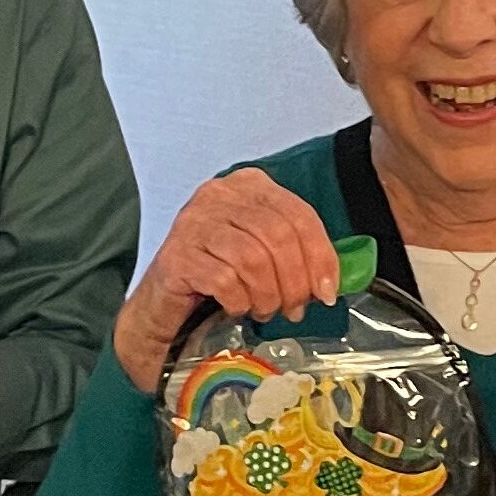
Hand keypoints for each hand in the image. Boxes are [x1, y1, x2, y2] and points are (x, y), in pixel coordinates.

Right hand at [107, 167, 342, 392]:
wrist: (165, 307)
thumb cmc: (218, 278)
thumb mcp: (264, 256)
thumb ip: (296, 255)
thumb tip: (329, 282)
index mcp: (248, 186)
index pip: (298, 214)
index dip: (320, 256)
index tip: (327, 292)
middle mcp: (218, 195)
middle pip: (277, 235)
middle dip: (295, 281)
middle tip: (294, 309)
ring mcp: (192, 222)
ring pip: (252, 258)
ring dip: (267, 294)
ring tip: (264, 309)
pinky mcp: (176, 255)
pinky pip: (224, 280)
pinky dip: (239, 301)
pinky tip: (237, 308)